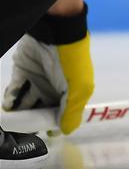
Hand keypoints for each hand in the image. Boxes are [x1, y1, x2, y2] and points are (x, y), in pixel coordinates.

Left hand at [2, 5, 94, 133]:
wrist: (57, 33)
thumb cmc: (72, 63)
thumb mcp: (79, 89)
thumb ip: (72, 113)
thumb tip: (65, 133)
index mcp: (70, 93)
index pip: (59, 115)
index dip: (51, 126)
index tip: (42, 135)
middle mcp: (53, 88)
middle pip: (40, 111)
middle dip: (32, 121)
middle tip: (22, 131)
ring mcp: (37, 80)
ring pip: (25, 103)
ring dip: (19, 112)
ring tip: (13, 120)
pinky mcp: (22, 72)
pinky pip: (14, 90)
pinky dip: (11, 99)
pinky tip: (9, 105)